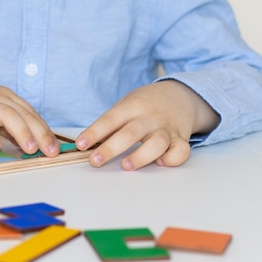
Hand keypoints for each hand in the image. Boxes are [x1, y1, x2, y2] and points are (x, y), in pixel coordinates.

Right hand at [0, 68, 59, 155]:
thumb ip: (7, 124)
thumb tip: (29, 142)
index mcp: (5, 96)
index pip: (30, 113)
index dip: (45, 130)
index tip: (55, 148)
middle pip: (23, 114)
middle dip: (40, 133)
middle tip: (50, 152)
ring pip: (6, 115)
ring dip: (21, 133)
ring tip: (30, 149)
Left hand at [75, 80, 218, 169]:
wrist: (180, 96)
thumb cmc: (146, 104)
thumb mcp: (126, 105)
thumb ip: (110, 123)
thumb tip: (86, 145)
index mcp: (133, 106)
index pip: (110, 119)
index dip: (94, 133)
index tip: (81, 145)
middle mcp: (150, 118)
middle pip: (131, 133)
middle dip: (111, 148)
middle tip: (95, 161)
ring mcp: (166, 129)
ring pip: (157, 144)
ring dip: (141, 156)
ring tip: (126, 165)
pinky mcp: (180, 139)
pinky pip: (180, 152)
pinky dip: (171, 159)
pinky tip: (160, 162)